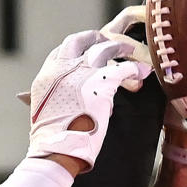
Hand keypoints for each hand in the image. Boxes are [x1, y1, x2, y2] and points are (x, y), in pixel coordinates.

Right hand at [27, 31, 150, 169]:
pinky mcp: (101, 82)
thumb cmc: (50, 139)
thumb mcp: (43, 112)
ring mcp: (82, 73)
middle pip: (80, 41)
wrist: (56, 148)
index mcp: (47, 75)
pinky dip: (135, 69)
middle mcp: (62, 68)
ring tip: (130, 50)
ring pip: (103, 49)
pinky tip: (143, 71)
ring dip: (119, 48)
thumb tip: (56, 100)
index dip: (77, 49)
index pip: (62, 51)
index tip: (86, 50)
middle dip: (95, 38)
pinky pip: (123, 68)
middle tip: (106, 41)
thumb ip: (54, 98)